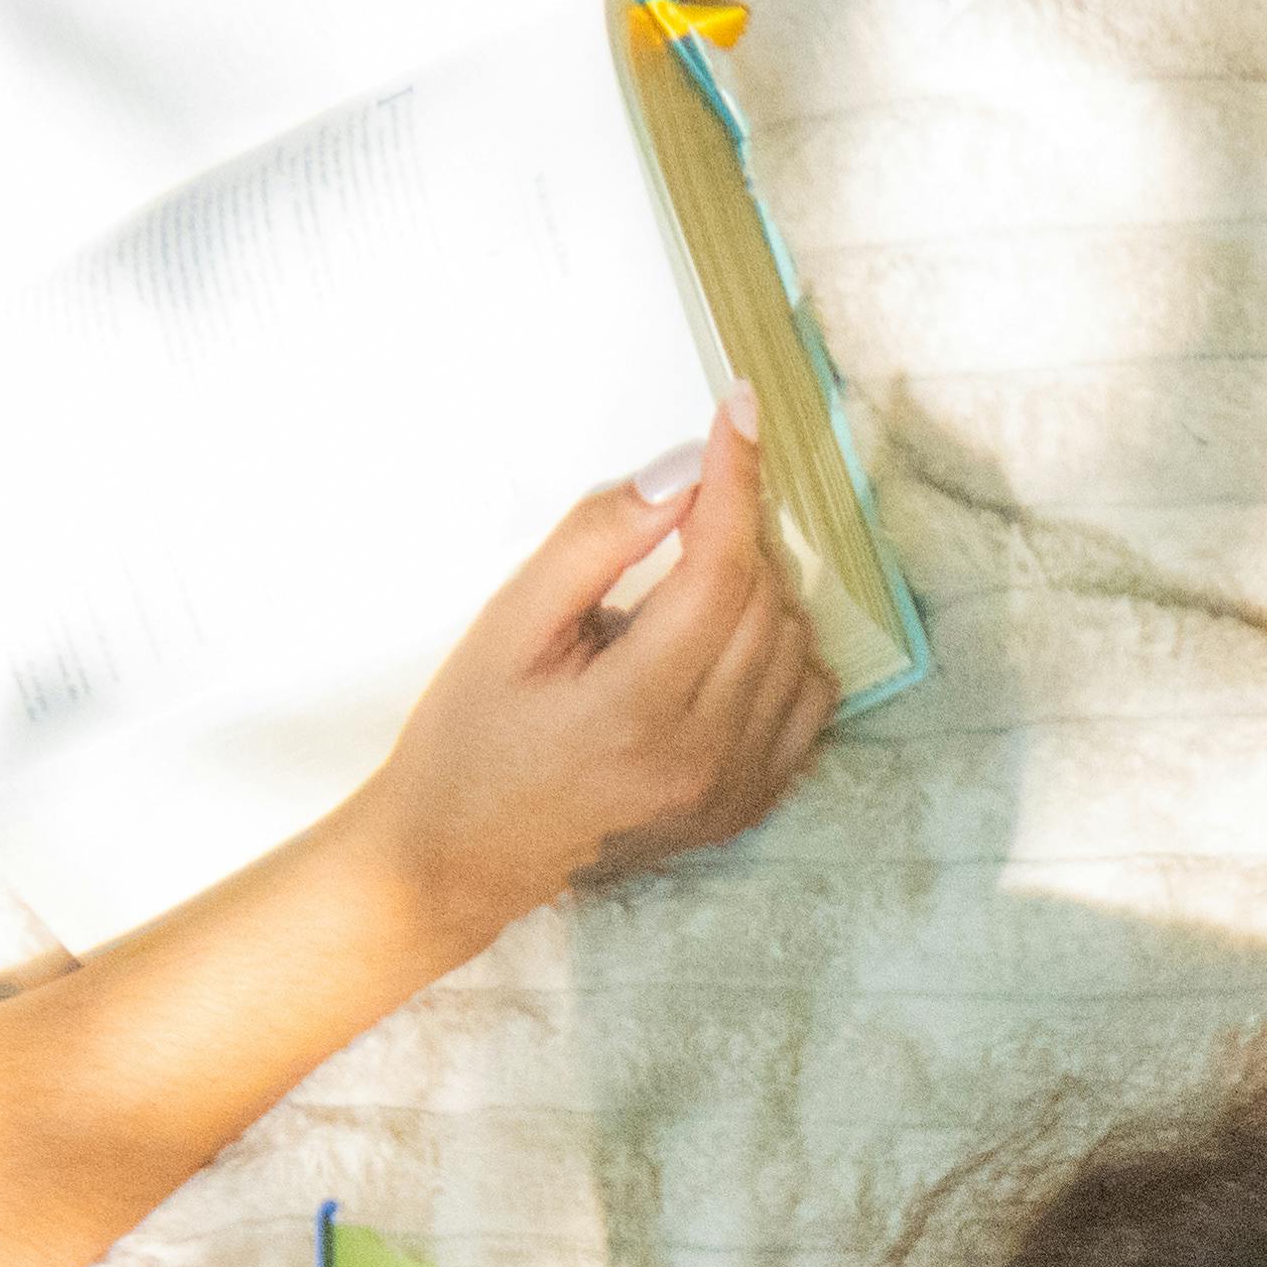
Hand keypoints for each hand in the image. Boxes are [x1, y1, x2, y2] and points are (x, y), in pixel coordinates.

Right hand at [361, 412, 834, 933]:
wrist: (459, 855)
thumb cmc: (470, 735)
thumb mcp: (509, 623)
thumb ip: (595, 540)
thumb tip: (683, 472)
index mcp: (635, 709)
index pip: (720, 567)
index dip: (735, 477)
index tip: (737, 411)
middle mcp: (701, 757)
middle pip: (765, 601)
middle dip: (730, 536)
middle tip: (673, 525)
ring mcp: (731, 791)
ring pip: (794, 646)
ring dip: (754, 596)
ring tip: (674, 601)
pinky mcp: (745, 808)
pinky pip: (807, 705)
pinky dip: (779, 656)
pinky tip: (718, 649)